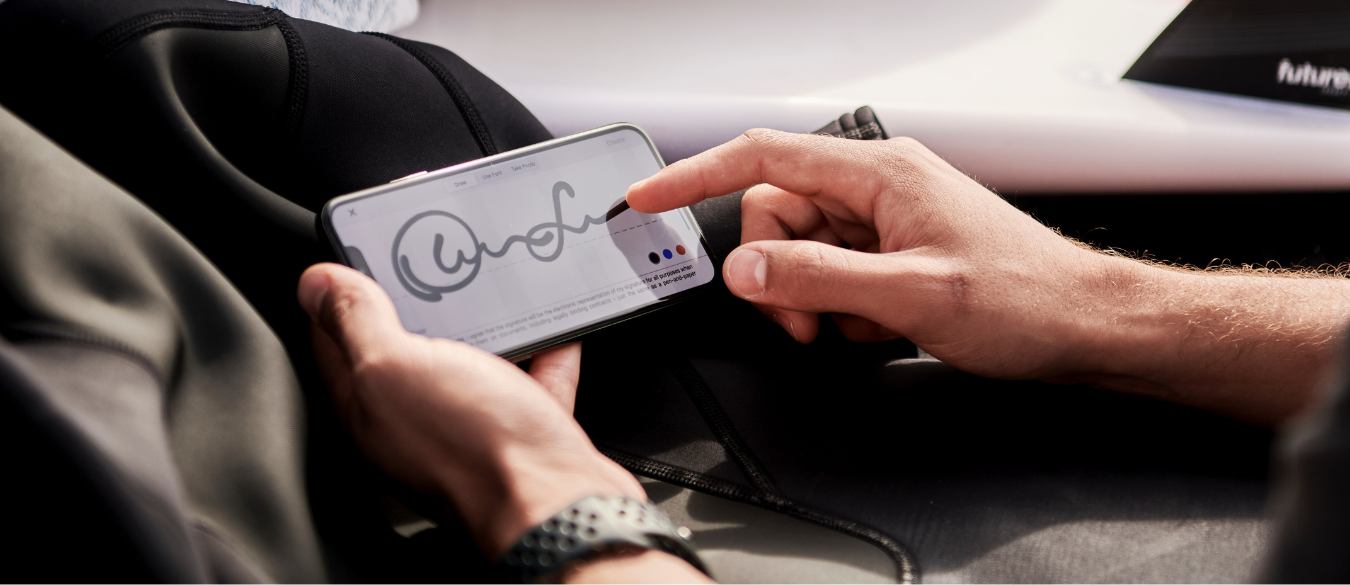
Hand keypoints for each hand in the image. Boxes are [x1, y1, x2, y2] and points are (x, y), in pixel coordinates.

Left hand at [297, 263, 644, 555]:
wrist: (557, 501)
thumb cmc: (475, 449)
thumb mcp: (394, 365)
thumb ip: (356, 321)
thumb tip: (316, 284)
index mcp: (370, 406)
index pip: (335, 340)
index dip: (339, 291)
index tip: (357, 251)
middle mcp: (416, 421)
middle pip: (405, 349)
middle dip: (413, 303)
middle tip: (424, 260)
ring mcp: (472, 427)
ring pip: (470, 363)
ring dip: (480, 325)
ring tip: (487, 288)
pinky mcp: (524, 432)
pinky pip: (531, 381)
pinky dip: (542, 352)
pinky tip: (552, 330)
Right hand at [627, 130, 1349, 424]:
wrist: (1086, 326)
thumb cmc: (1026, 298)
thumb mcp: (911, 296)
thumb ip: (817, 279)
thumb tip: (744, 266)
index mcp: (879, 174)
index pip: (762, 159)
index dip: (693, 176)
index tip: (647, 198)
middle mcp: (878, 187)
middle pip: (775, 218)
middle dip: (776, 277)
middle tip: (806, 324)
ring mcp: (887, 220)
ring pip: (801, 254)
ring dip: (812, 301)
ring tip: (860, 330)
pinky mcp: (895, 252)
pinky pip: (834, 276)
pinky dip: (841, 310)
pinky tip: (882, 327)